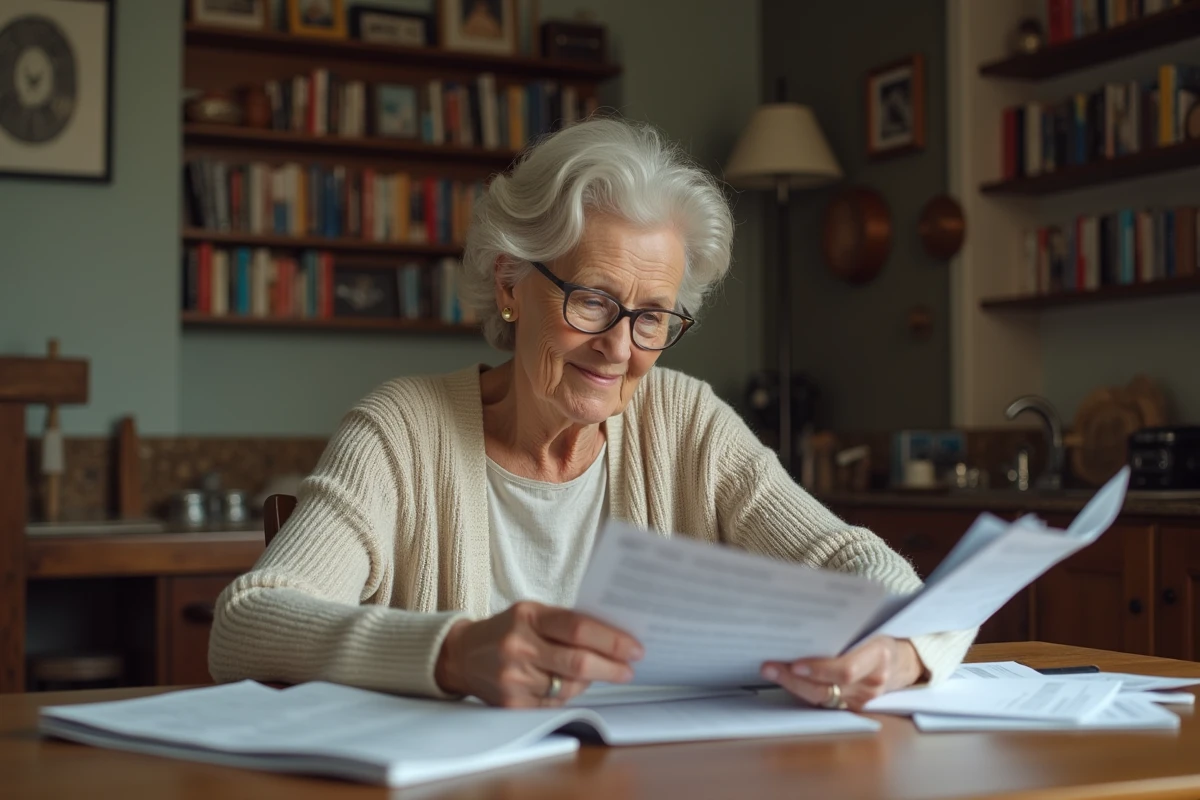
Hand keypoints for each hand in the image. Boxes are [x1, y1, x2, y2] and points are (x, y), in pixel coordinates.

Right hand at [434, 601, 643, 707]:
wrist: (463, 655)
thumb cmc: (507, 630)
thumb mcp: (532, 613)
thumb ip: (567, 622)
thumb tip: (613, 638)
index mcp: (527, 617)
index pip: (578, 629)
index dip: (611, 640)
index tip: (635, 648)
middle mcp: (519, 647)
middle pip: (578, 663)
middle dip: (611, 667)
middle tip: (630, 669)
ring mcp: (514, 678)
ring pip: (570, 686)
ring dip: (590, 681)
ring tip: (595, 671)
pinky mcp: (512, 704)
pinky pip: (555, 702)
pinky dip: (568, 693)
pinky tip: (566, 683)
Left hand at [760, 636, 924, 711]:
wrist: (904, 662)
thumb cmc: (880, 638)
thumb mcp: (872, 626)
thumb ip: (845, 627)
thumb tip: (806, 617)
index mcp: (878, 656)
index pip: (846, 670)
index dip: (820, 670)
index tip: (795, 663)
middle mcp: (871, 683)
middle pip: (828, 689)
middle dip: (794, 679)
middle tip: (769, 667)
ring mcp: (862, 701)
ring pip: (821, 699)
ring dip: (792, 686)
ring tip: (770, 671)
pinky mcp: (852, 709)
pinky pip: (823, 703)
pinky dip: (801, 691)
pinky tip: (784, 680)